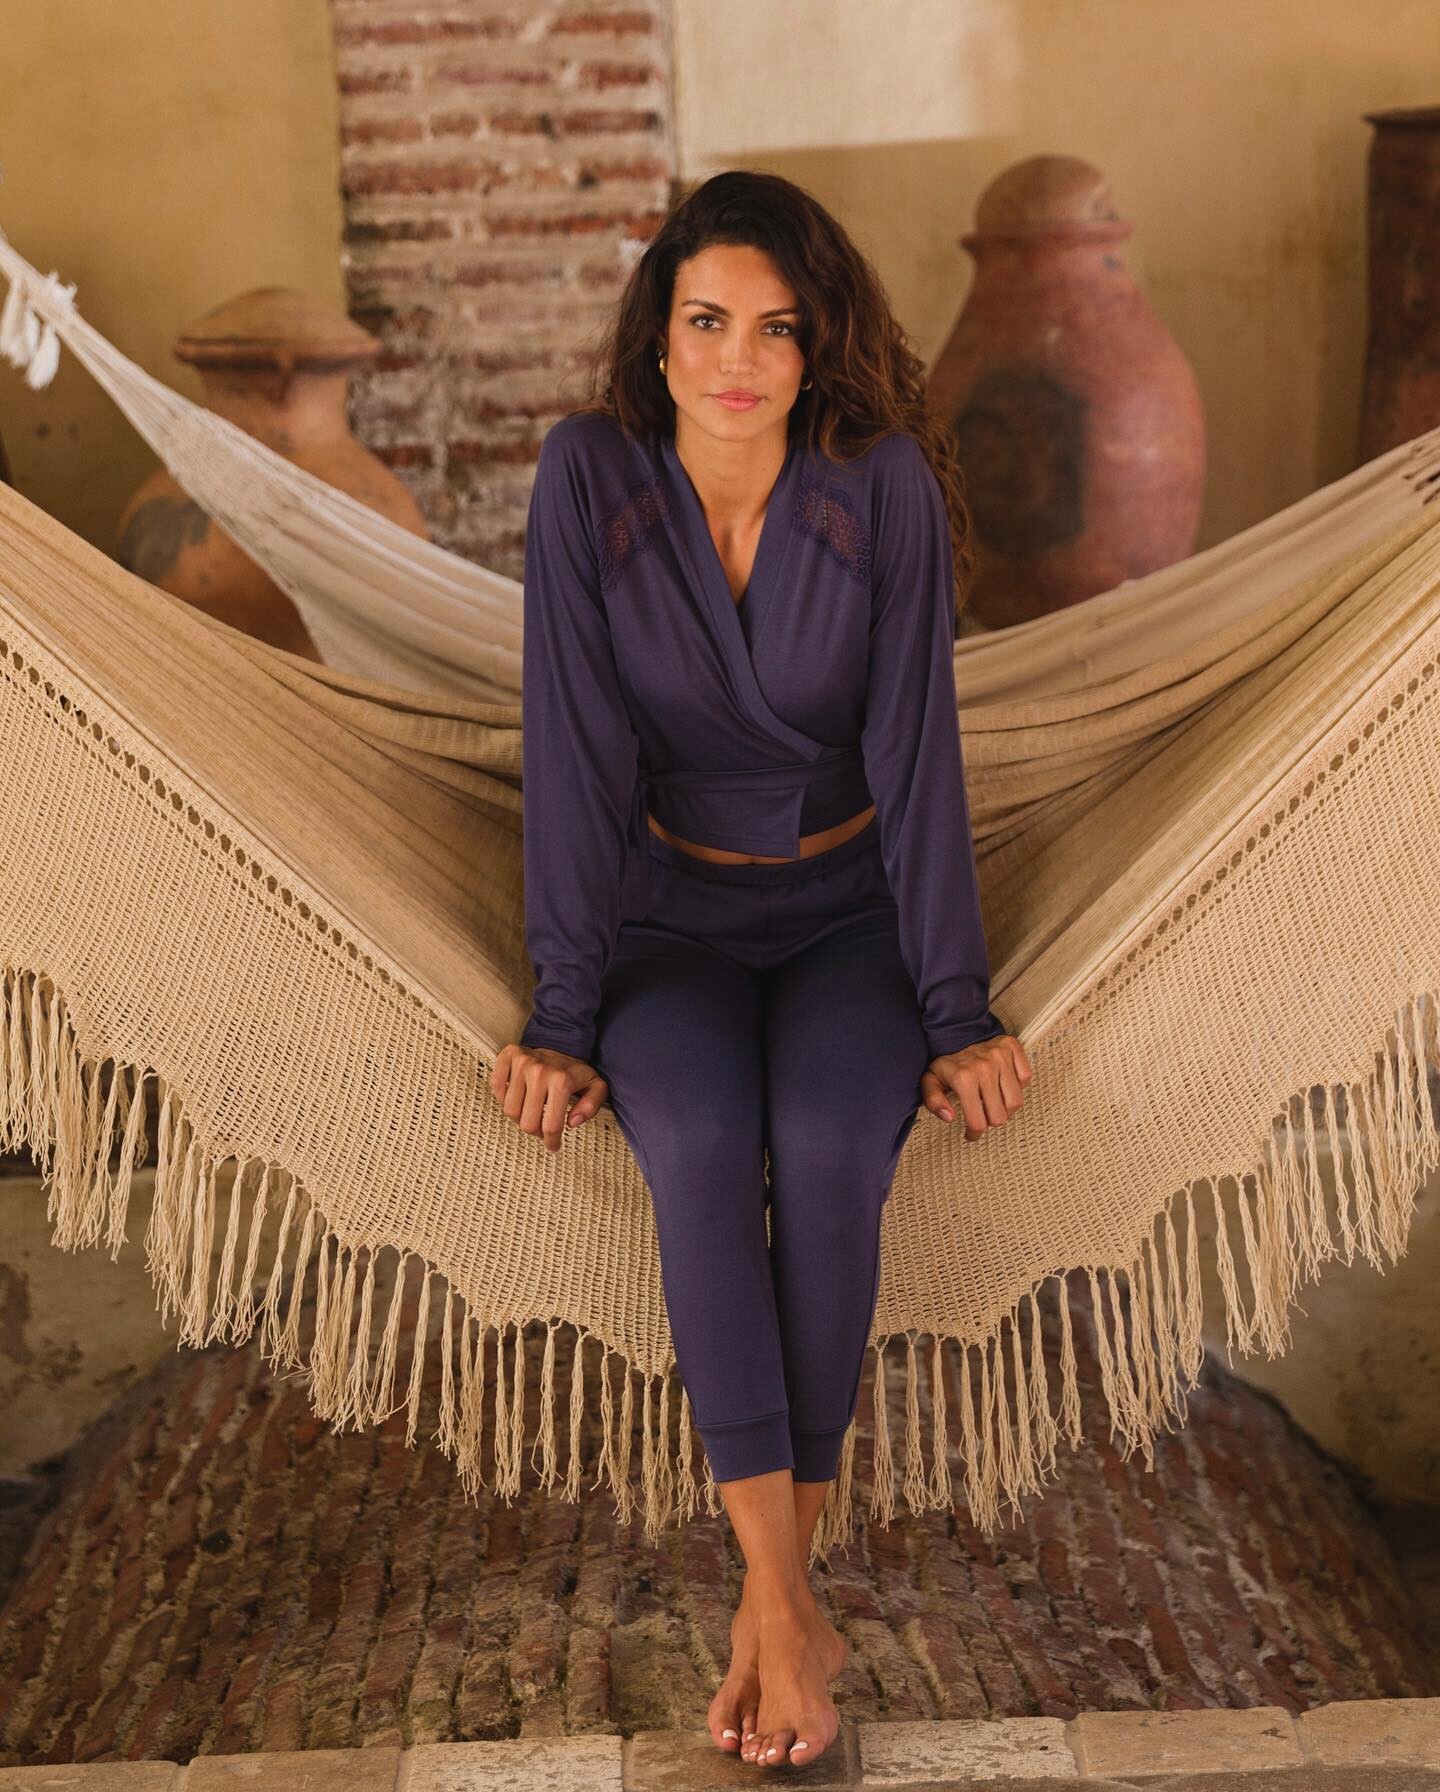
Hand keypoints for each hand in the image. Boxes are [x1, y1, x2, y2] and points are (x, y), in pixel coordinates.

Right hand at [489, 1044, 609, 1154]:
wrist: (561, 1042)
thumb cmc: (575, 1071)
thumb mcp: (596, 1087)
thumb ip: (591, 1106)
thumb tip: (572, 1122)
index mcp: (561, 1081)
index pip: (551, 1126)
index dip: (552, 1142)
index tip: (553, 1146)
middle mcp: (539, 1071)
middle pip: (527, 1123)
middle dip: (536, 1132)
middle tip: (542, 1130)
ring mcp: (521, 1063)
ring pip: (510, 1110)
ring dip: (520, 1117)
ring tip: (531, 1113)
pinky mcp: (507, 1056)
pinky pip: (497, 1088)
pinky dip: (504, 1098)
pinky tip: (518, 1099)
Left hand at [922, 1033, 1031, 1141]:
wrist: (958, 1031)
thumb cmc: (946, 1061)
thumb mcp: (930, 1080)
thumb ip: (933, 1100)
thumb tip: (949, 1117)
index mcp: (963, 1078)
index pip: (978, 1122)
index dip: (974, 1134)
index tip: (971, 1135)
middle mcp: (984, 1067)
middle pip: (1000, 1116)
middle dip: (990, 1122)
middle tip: (982, 1116)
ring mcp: (1001, 1056)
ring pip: (1016, 1101)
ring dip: (1006, 1108)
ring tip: (994, 1104)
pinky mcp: (1013, 1047)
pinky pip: (1025, 1078)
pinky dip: (1018, 1086)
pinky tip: (1004, 1085)